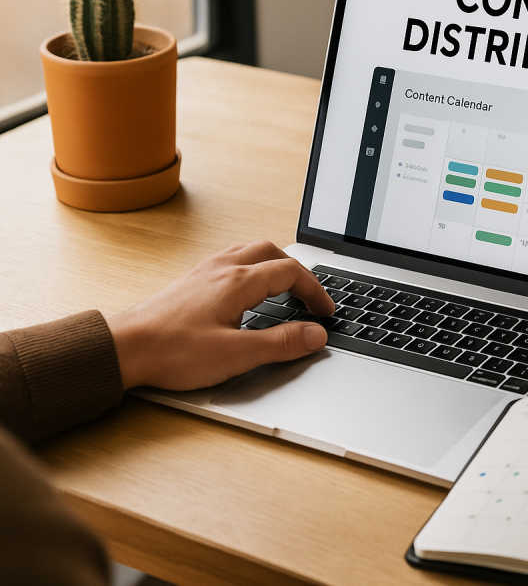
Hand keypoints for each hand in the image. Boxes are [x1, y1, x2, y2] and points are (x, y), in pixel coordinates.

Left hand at [107, 241, 335, 390]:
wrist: (123, 349)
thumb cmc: (172, 352)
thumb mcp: (236, 354)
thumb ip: (281, 343)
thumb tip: (315, 335)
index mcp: (238, 282)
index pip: (291, 272)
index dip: (315, 291)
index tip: (325, 312)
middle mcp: (221, 269)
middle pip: (271, 252)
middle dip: (298, 271)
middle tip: (310, 295)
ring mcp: (203, 273)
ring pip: (248, 251)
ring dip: (273, 263)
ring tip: (285, 283)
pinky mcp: (189, 283)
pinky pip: (228, 259)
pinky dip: (250, 266)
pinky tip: (245, 285)